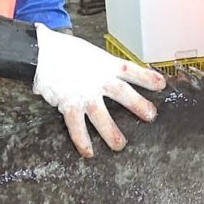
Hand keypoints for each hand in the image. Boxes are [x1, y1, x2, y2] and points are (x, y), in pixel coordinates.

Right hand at [32, 23, 166, 155]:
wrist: (41, 50)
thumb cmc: (66, 52)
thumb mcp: (92, 54)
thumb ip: (105, 68)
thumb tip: (120, 76)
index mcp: (105, 65)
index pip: (131, 70)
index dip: (147, 77)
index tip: (162, 85)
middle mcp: (98, 79)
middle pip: (122, 92)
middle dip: (137, 104)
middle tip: (151, 116)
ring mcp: (83, 93)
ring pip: (100, 114)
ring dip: (110, 131)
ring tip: (120, 146)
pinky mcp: (69, 104)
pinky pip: (76, 125)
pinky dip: (82, 140)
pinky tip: (89, 153)